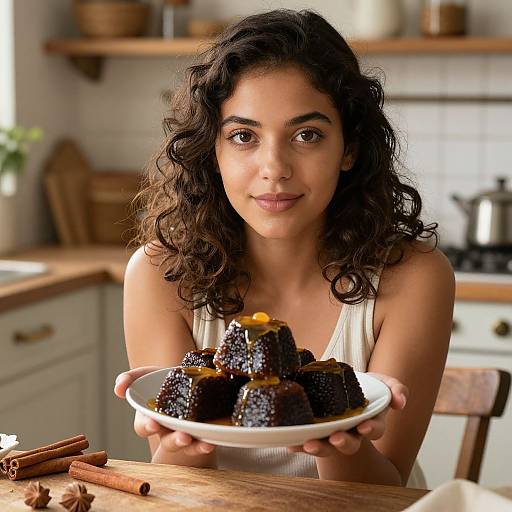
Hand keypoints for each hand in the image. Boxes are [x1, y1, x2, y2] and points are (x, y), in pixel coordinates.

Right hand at [114, 367, 215, 456]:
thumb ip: (130, 379)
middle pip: (167, 441)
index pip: (144, 427)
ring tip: (203, 443)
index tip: (154, 424)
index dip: (147, 426)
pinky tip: (211, 443)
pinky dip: (206, 444)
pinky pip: (203, 442)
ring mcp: (184, 433)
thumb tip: (119, 388)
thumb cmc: (162, 381)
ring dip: (193, 446)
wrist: (188, 380)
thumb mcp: (145, 375)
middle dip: (175, 440)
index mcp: (150, 418)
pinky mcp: (201, 434)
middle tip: (183, 437)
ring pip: (187, 446)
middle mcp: (167, 430)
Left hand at [287, 372, 407, 457]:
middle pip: (349, 444)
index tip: (365, 427)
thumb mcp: (383, 384)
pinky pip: (304, 441)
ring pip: (326, 446)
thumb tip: (400, 401)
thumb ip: (396, 389)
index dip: (370, 429)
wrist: (340, 386)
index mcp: (369, 423)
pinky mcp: (313, 433)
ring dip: (318, 447)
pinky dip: (297, 444)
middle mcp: (350, 433)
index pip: (374, 430)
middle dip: (344, 442)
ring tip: (309, 444)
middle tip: (336, 438)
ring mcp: (330, 434)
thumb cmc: (365, 387)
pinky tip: (289, 443)